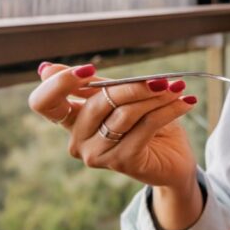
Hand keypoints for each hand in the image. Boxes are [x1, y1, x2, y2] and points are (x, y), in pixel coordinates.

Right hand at [28, 62, 198, 189]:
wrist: (173, 160)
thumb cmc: (147, 124)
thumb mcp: (122, 99)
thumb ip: (96, 85)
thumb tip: (45, 68)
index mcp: (71, 120)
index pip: (44, 103)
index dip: (60, 83)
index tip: (88, 70)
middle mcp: (77, 140)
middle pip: (98, 102)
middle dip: (134, 87)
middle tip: (163, 79)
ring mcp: (96, 154)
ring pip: (125, 114)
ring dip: (157, 97)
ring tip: (178, 88)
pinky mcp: (121, 161)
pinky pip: (146, 126)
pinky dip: (169, 110)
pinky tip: (186, 102)